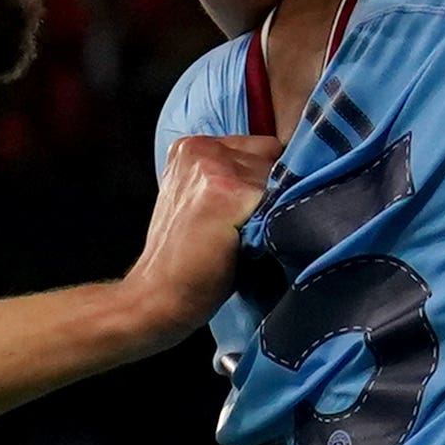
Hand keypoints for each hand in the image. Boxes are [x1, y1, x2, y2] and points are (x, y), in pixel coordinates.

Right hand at [125, 133, 284, 335]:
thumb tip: (287, 174)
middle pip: (272, 158)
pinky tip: (254, 243)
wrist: (157, 296)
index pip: (260, 147)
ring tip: (251, 237)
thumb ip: (230, 178)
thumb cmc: (187, 258)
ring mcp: (214, 167)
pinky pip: (279, 198)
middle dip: (270, 192)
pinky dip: (277, 222)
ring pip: (279, 178)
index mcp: (191, 147)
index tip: (252, 211)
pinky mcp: (229, 192)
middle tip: (248, 228)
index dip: (264, 182)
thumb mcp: (198, 201)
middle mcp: (201, 148)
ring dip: (276, 207)